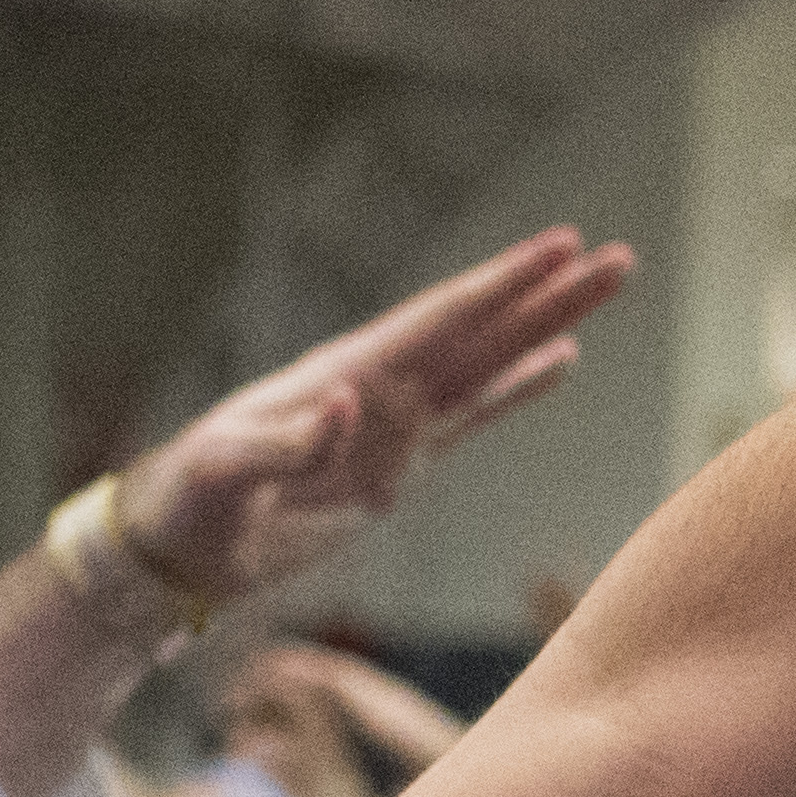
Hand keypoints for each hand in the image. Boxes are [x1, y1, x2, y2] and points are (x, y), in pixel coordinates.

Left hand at [114, 227, 634, 605]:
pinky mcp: (394, 471)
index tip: (558, 249)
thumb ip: (291, 443)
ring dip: (545, 331)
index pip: (440, 322)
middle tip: (618, 258)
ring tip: (601, 290)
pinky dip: (515, 392)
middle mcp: (378, 388)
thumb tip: (352, 403)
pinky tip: (560, 364)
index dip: (501, 287)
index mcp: (344, 374)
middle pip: (481, 331)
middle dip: (548, 296)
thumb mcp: (226, 469)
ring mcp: (391, 427)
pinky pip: (470, 421)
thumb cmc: (188, 498)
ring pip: (487, 367)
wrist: (176, 547)